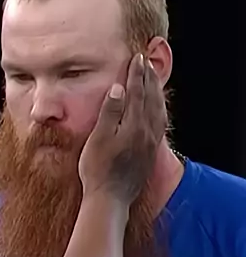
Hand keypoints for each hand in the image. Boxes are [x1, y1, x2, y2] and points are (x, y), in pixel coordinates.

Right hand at [78, 53, 166, 203]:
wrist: (110, 199)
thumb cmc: (98, 170)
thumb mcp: (98, 138)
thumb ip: (110, 112)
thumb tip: (119, 88)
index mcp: (134, 126)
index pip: (137, 92)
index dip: (136, 73)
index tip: (136, 58)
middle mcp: (147, 132)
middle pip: (151, 98)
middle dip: (149, 78)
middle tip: (147, 62)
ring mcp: (150, 143)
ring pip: (159, 110)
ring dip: (156, 92)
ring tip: (153, 80)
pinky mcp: (150, 152)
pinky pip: (160, 123)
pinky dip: (159, 109)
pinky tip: (156, 109)